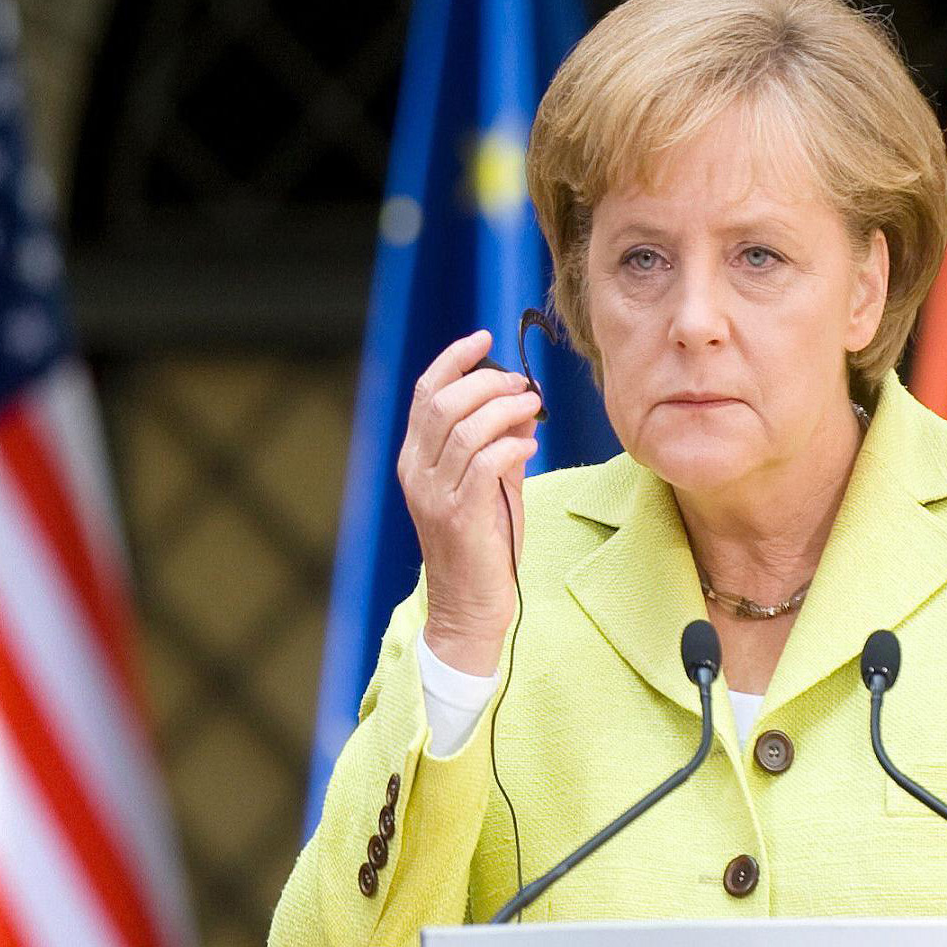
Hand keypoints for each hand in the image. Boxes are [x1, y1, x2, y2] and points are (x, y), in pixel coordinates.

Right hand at [398, 330, 540, 677]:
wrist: (469, 608)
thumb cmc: (482, 547)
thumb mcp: (488, 486)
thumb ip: (498, 445)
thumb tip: (521, 405)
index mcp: (414, 460)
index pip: (425, 394)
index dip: (454, 360)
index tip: (484, 338)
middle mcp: (416, 473)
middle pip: (443, 403)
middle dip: (486, 382)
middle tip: (521, 384)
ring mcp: (434, 495)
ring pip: (465, 430)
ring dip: (505, 410)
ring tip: (532, 408)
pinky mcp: (459, 517)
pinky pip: (484, 464)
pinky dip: (510, 445)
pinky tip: (529, 444)